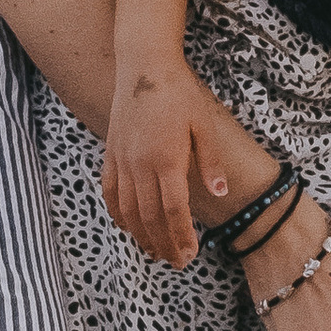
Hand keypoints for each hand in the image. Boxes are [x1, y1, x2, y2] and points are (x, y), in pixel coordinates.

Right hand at [102, 67, 272, 270]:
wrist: (143, 67)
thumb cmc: (179, 93)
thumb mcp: (204, 124)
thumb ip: (210, 162)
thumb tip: (220, 193)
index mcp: (166, 159)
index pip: (174, 211)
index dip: (181, 237)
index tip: (190, 255)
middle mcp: (140, 165)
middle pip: (150, 217)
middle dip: (163, 244)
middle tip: (176, 263)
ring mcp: (122, 161)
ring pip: (128, 211)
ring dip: (141, 236)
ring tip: (155, 252)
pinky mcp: (110, 154)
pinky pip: (110, 193)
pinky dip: (118, 215)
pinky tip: (128, 228)